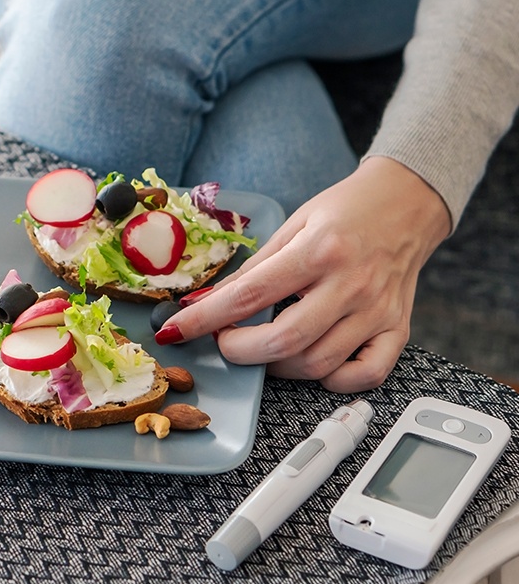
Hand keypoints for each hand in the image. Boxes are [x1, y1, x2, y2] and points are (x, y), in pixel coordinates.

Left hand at [156, 157, 450, 392]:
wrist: (408, 202)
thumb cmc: (346, 211)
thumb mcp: (293, 224)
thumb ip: (255, 268)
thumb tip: (208, 302)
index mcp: (319, 251)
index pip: (249, 295)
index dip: (205, 318)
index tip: (175, 331)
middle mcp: (350, 284)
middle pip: (283, 341)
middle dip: (239, 351)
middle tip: (225, 341)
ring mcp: (377, 311)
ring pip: (317, 364)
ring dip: (277, 367)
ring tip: (263, 348)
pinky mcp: (398, 329)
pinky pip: (364, 375)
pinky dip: (333, 380)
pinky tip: (312, 362)